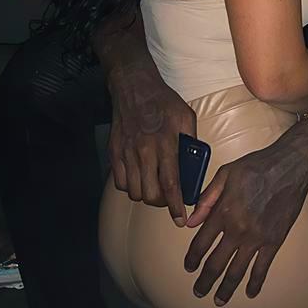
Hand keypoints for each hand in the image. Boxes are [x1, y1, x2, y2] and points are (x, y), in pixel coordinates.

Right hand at [108, 62, 196, 225]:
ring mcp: (126, 153)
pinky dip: (130, 187)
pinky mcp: (114, 152)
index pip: (171, 184)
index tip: (180, 220)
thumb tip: (193, 165)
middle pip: (150, 194)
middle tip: (169, 197)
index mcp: (165, 143)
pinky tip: (140, 178)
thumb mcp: (186, 116)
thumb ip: (190, 141)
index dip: (176, 205)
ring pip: (134, 192)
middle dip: (162, 203)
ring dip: (146, 195)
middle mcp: (144, 151)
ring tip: (155, 188)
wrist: (134, 87)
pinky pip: (121, 182)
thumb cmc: (163, 101)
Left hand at [184, 131, 307, 303]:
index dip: (192, 259)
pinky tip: (250, 292)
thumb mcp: (225, 174)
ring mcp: (256, 238)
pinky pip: (262, 268)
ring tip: (219, 300)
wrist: (289, 167)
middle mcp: (237, 230)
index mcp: (223, 212)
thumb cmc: (257, 166)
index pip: (201, 243)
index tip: (189, 267)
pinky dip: (255, 283)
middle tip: (199, 291)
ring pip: (236, 271)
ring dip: (225, 289)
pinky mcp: (274, 241)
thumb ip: (207, 198)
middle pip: (216, 264)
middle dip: (205, 281)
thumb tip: (191, 221)